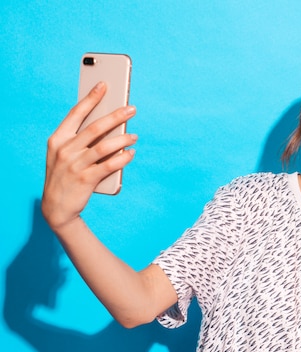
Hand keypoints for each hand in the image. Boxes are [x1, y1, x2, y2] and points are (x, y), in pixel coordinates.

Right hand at [42, 82, 136, 231]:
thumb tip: (107, 125)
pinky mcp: (86, 180)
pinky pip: (109, 165)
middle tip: (132, 109)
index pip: (76, 113)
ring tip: (135, 136)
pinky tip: (131, 154)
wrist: (56, 207)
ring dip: (123, 139)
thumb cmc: (64, 176)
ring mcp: (75, 165)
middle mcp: (65, 150)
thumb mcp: (64, 155)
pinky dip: (123, 159)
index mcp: (57, 139)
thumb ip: (80, 140)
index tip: (104, 85)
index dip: (91, 98)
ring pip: (104, 146)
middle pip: (95, 127)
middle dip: (116, 116)